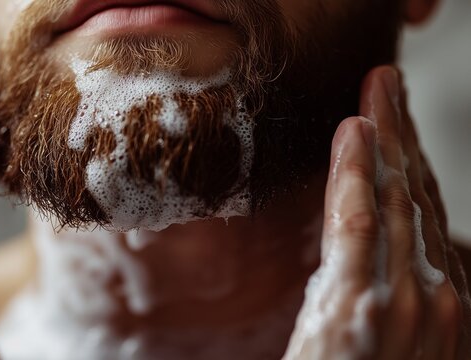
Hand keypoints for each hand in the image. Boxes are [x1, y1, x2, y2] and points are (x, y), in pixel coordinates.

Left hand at [284, 66, 470, 358]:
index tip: (397, 123)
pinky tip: (355, 133)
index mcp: (447, 303)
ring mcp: (406, 302)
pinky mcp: (358, 308)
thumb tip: (377, 244)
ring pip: (396, 200)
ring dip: (386, 137)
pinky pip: (359, 227)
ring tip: (375, 89)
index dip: (416, 162)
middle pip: (419, 197)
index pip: (430, 215)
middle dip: (404, 134)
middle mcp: (440, 297)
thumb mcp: (393, 337)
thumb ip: (391, 291)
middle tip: (387, 84)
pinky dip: (358, 174)